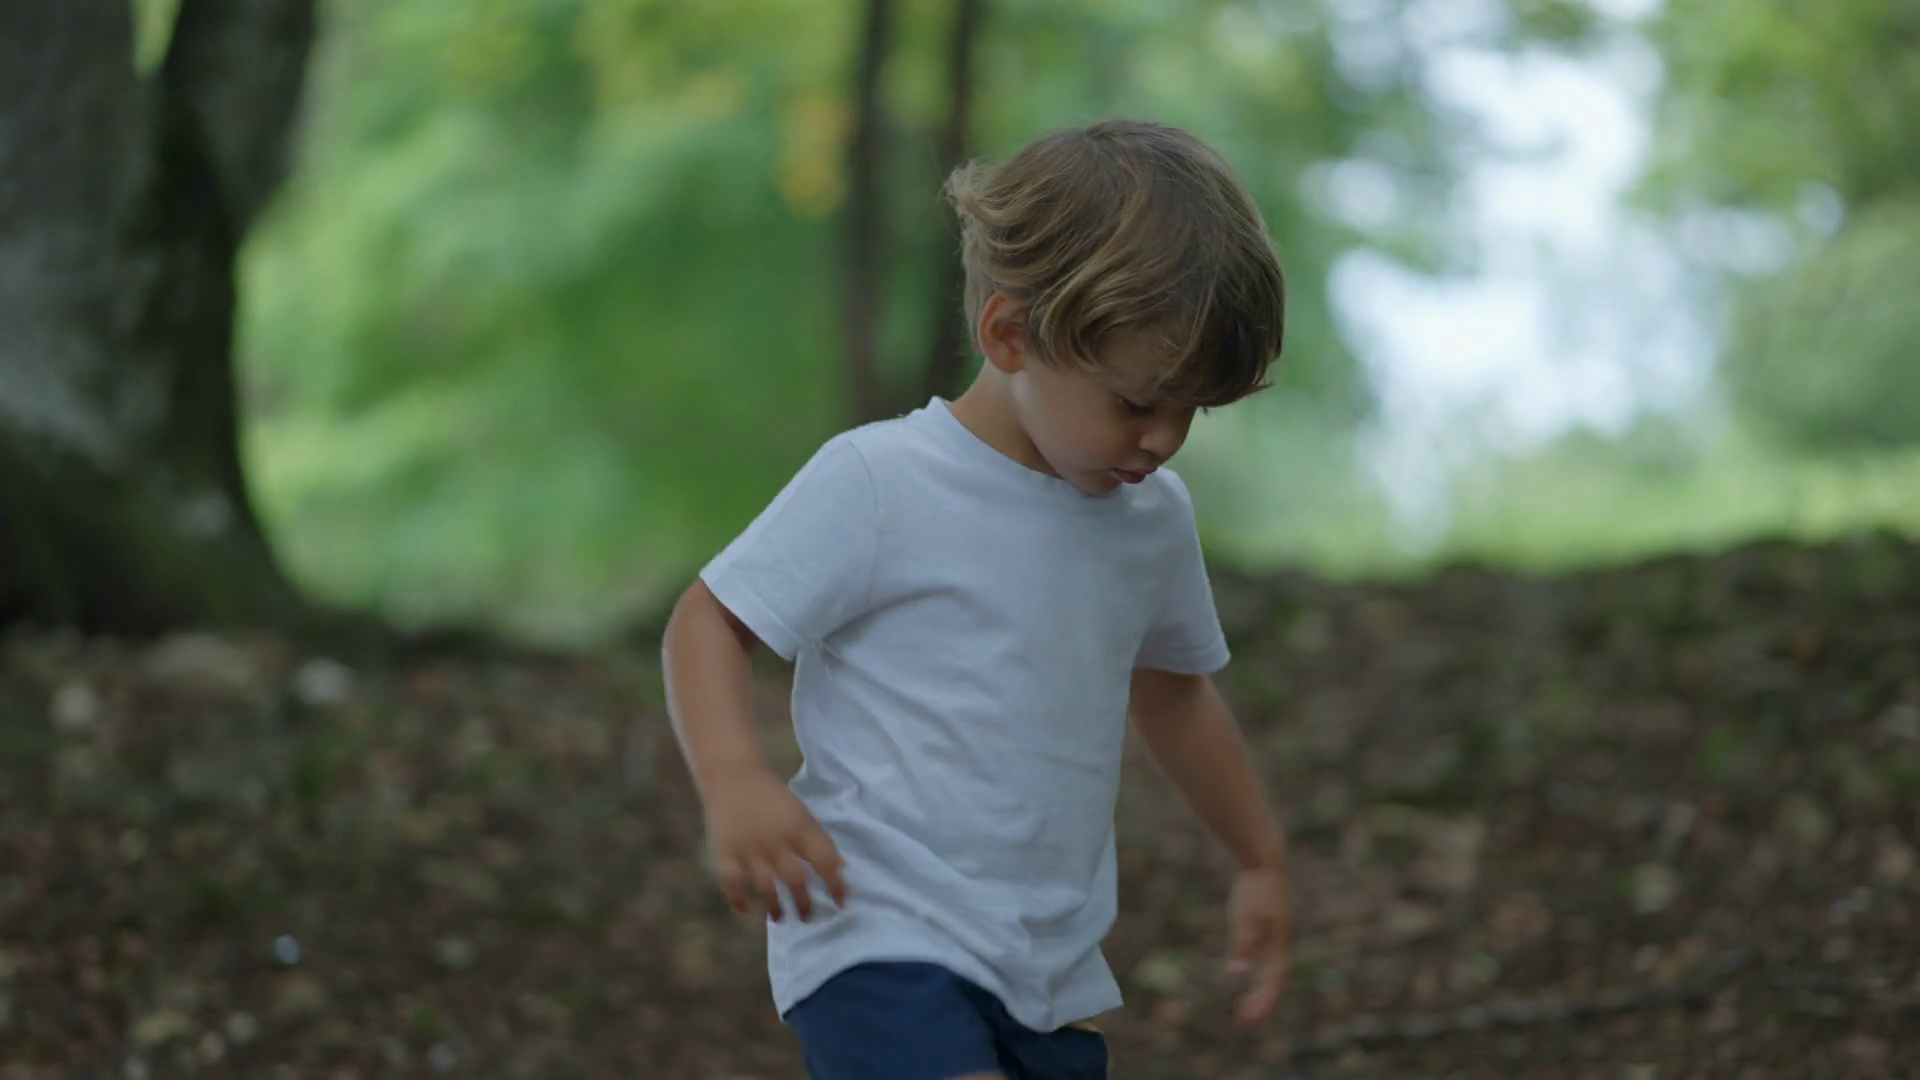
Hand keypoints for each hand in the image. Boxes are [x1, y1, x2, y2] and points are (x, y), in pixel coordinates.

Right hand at [702, 767, 847, 921]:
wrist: (733, 776)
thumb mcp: (801, 812)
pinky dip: (737, 898)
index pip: (824, 860)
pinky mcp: (726, 851)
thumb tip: (839, 867)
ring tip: (779, 919)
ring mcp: (750, 848)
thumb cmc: (772, 796)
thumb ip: (817, 839)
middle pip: (795, 878)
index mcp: (799, 828)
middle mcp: (777, 841)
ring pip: (765, 885)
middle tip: (807, 917)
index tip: (841, 903)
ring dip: (774, 906)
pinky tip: (745, 910)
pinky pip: (732, 881)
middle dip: (803, 902)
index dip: (835, 884)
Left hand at [1225, 865, 1291, 1025]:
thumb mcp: (1245, 918)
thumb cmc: (1256, 891)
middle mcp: (1278, 947)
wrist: (1265, 863)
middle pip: (1272, 984)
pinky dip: (1254, 973)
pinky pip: (1262, 959)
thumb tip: (1236, 972)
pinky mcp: (1265, 928)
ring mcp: (1273, 938)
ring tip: (1242, 1008)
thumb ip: (1242, 946)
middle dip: (1259, 1005)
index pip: (1272, 986)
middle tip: (1242, 1023)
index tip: (1247, 1021)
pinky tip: (1242, 974)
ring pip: (1268, 973)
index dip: (1261, 1005)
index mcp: (1277, 948)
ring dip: (1257, 992)